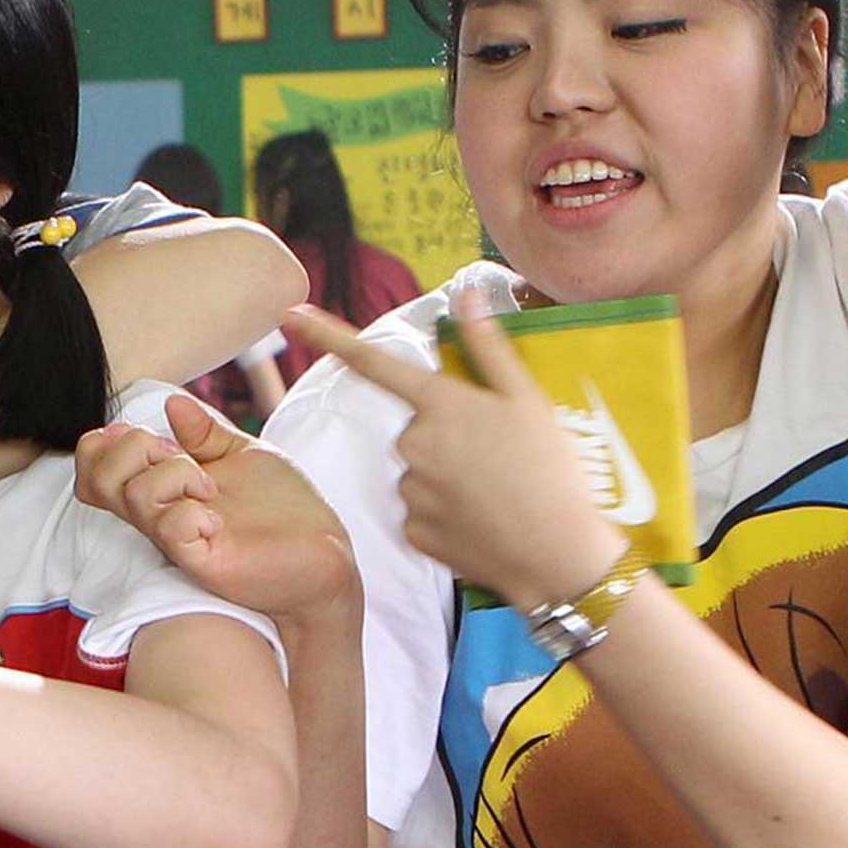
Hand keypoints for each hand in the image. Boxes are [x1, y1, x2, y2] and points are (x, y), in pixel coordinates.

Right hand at [73, 390, 355, 623]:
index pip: (94, 467)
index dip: (106, 444)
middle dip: (132, 449)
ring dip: (173, 475)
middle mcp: (158, 516)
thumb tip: (172, 403)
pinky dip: (192, 512)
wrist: (324, 557)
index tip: (160, 440)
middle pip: (95, 479)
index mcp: (161, 490)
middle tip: (180, 456)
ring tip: (210, 487)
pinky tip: (218, 519)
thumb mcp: (242, 457)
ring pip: (134, 496)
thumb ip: (205, 434)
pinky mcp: (201, 562)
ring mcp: (176, 541)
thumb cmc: (282, 511)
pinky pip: (172, 529)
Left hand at [302, 299, 627, 611]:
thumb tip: (466, 293)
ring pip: (418, 471)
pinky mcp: (412, 531)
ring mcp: (410, 491)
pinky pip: (421, 510)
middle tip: (496, 453)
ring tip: (495, 489)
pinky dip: (446, 512)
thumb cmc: (550, 469)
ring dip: (447, 475)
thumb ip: (488, 345)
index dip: (329, 336)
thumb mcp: (527, 399)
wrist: (558, 554)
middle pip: (414, 427)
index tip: (290, 314)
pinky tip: (481, 518)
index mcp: (440, 405)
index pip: (374, 362)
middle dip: (446, 434)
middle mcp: (413, 445)